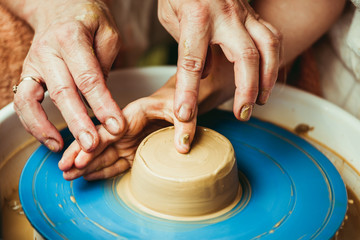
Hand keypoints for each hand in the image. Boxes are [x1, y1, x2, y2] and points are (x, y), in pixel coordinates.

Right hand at [13, 0, 125, 152]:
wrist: (58, 8)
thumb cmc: (88, 21)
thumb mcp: (108, 32)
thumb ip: (106, 63)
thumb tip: (102, 98)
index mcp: (72, 38)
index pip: (89, 77)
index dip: (103, 104)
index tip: (117, 126)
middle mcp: (48, 51)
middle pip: (62, 92)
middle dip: (78, 122)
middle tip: (92, 145)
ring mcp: (33, 64)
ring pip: (32, 99)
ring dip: (46, 128)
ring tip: (62, 149)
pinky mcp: (27, 75)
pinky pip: (22, 102)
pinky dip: (32, 123)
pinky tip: (50, 139)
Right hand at [58, 48, 234, 179]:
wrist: (181, 105)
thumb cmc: (180, 102)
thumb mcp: (184, 110)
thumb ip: (184, 126)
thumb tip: (181, 149)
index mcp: (133, 114)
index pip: (108, 129)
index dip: (91, 143)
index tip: (77, 158)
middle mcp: (125, 127)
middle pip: (99, 142)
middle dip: (80, 156)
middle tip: (63, 170)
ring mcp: (127, 140)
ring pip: (103, 154)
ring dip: (86, 165)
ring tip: (68, 176)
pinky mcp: (133, 149)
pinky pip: (116, 162)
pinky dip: (103, 169)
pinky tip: (89, 175)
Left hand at [158, 0, 281, 150]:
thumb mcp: (170, 17)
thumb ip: (187, 47)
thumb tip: (202, 73)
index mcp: (196, 17)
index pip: (192, 62)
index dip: (189, 92)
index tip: (185, 116)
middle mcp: (226, 16)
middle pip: (246, 57)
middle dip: (246, 90)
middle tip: (242, 114)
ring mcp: (244, 13)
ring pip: (269, 47)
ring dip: (268, 78)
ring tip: (259, 101)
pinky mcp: (253, 14)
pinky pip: (273, 37)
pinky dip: (275, 61)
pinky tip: (267, 78)